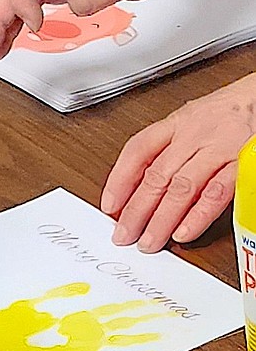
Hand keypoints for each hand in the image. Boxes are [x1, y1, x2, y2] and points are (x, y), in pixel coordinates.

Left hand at [100, 74, 255, 251]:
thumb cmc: (230, 110)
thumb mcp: (193, 119)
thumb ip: (172, 145)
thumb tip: (144, 178)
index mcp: (177, 124)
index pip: (138, 151)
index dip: (119, 179)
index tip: (109, 204)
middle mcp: (193, 136)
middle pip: (156, 176)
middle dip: (136, 209)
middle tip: (123, 233)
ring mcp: (218, 150)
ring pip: (181, 188)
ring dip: (161, 218)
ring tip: (148, 241)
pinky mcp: (242, 164)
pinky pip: (216, 193)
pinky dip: (198, 215)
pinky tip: (183, 232)